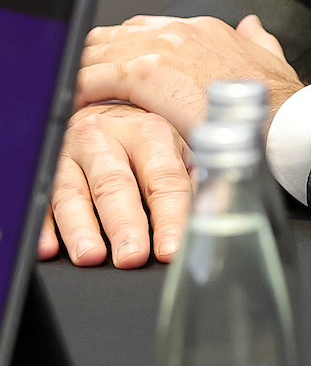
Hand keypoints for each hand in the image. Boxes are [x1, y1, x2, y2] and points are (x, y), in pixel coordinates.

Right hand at [40, 102, 191, 265]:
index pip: (164, 181)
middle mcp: (107, 138)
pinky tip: (48, 248)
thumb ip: (193, 182)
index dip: (169, 217)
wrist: (100, 110)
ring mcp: (70, 152)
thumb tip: (214, 215)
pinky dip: (44, 225)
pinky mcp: (44, 167)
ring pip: (72, 192)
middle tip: (131, 256)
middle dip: (124, 224)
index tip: (171, 249)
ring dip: (81, 228)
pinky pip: (41, 198)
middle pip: (115, 185)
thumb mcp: (177, 151)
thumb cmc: (146, 142)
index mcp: (150, 133)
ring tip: (91, 256)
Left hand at [78, 14, 301, 132]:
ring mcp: (157, 49)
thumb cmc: (275, 98)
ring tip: (71, 97)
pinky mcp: (143, 74)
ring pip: (95, 53)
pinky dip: (76, 91)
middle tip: (82, 84)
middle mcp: (175, 30)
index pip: (140, 28)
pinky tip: (72, 106)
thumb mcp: (269, 57)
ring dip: (81, 74)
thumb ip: (256, 38)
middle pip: (111, 35)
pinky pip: (91, 78)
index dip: (120, 49)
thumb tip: (252, 25)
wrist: (279, 115)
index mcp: (199, 27)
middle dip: (93, 58)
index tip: (112, 68)